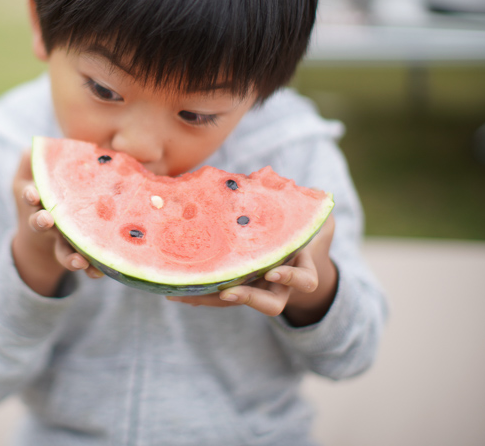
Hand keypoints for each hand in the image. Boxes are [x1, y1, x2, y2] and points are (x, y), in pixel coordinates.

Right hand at [11, 151, 103, 295]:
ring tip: (79, 261)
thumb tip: (34, 145)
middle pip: (41, 223)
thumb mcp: (30, 172)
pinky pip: (81, 262)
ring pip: (61, 250)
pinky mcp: (74, 253)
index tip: (32, 194)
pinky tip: (97, 271)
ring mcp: (59, 240)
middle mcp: (45, 220)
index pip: (30, 195)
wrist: (45, 228)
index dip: (30, 194)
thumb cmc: (44, 188)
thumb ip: (33, 159)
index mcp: (37, 198)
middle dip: (42, 221)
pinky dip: (89, 268)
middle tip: (47, 220)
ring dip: (68, 256)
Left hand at [167, 215, 337, 325]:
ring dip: (212, 300)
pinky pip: (218, 294)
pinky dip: (198, 292)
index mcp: (301, 268)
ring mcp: (256, 288)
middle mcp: (279, 285)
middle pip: (270, 305)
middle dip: (251, 299)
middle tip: (229, 292)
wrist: (300, 254)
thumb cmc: (305, 230)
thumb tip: (278, 179)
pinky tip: (173, 287)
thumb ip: (303, 205)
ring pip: (236, 302)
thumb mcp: (311, 217)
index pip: (304, 280)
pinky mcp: (235, 285)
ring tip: (185, 294)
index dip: (291, 277)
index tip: (274, 272)